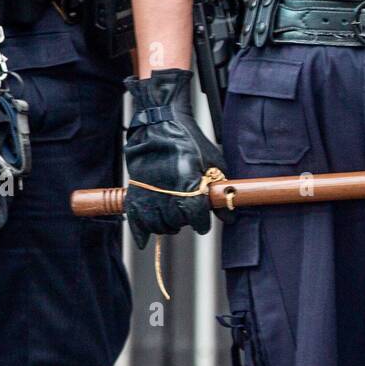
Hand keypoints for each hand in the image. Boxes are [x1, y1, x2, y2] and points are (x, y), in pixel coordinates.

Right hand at [123, 69, 225, 248]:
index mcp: (190, 187)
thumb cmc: (191, 142)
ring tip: (172, 218)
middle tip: (187, 214)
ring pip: (159, 225)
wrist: (161, 125)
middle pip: (178, 223)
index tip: (202, 223)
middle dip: (184, 222)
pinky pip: (136, 221)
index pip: (197, 218)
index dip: (202, 223)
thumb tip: (228, 216)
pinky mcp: (135, 192)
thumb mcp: (214, 165)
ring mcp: (150, 194)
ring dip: (166, 226)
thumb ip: (221, 192)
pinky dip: (140, 232)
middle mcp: (169, 195)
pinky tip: (145, 241)